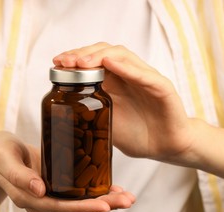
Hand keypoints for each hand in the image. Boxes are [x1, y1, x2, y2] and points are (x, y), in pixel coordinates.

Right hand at [0, 131, 134, 211]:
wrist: (2, 152)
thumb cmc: (1, 153)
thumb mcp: (5, 158)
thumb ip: (18, 174)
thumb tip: (40, 190)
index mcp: (29, 198)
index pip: (58, 206)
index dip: (81, 207)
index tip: (103, 206)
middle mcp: (43, 200)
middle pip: (74, 207)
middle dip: (102, 205)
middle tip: (127, 201)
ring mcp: (52, 194)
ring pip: (80, 200)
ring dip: (105, 200)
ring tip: (128, 197)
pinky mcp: (58, 185)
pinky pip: (79, 190)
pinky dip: (97, 189)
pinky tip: (115, 188)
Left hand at [53, 42, 195, 161]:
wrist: (166, 147)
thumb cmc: (138, 135)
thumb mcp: (106, 121)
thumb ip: (90, 111)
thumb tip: (61, 110)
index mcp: (115, 82)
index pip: (94, 61)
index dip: (75, 58)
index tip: (57, 63)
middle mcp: (129, 75)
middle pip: (106, 53)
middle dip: (83, 54)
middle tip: (65, 61)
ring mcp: (146, 79)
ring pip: (123, 56)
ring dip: (100, 56)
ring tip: (82, 62)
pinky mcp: (162, 88)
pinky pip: (145, 75)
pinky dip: (127, 68)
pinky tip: (111, 64)